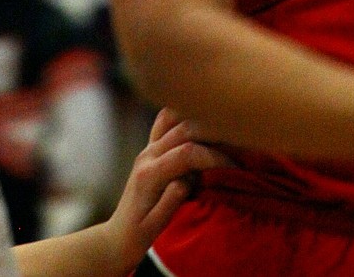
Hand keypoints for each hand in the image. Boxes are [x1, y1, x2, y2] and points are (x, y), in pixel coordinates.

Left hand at [95, 110, 222, 275]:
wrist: (116, 236)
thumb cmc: (137, 236)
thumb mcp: (154, 227)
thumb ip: (171, 201)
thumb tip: (188, 180)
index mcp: (148, 175)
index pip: (186, 153)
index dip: (213, 157)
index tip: (235, 168)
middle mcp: (146, 155)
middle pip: (183, 129)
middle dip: (213, 134)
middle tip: (238, 146)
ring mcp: (147, 148)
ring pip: (174, 118)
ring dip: (199, 119)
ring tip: (222, 131)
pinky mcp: (149, 148)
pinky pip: (166, 121)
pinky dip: (184, 117)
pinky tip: (200, 123)